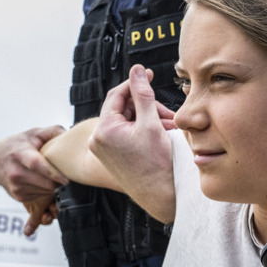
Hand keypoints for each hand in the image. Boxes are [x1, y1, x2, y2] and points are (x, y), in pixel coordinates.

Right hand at [0, 126, 68, 235]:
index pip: (37, 165)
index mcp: (20, 155)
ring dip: (52, 185)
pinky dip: (44, 190)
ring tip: (47, 175)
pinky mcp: (18, 196)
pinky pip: (41, 196)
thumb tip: (68, 135)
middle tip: (62, 173)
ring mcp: (16, 186)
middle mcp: (16, 173)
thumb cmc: (18, 146)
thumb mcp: (34, 134)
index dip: (53, 173)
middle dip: (58, 180)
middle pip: (46, 183)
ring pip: (46, 191)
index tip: (66, 179)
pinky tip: (39, 180)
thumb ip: (52, 131)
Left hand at [89, 64, 176, 217]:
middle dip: (146, 106)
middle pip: (123, 109)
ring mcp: (104, 150)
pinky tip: (160, 134)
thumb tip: (137, 70)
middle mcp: (98, 140)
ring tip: (168, 126)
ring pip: (127, 121)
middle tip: (166, 112)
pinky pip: (126, 135)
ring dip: (147, 119)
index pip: (117, 94)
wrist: (160, 196)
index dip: (134, 83)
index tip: (148, 75)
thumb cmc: (157, 164)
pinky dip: (142, 131)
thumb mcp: (151, 123)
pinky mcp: (112, 157)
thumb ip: (143, 93)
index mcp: (104, 130)